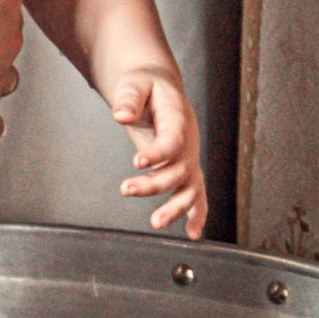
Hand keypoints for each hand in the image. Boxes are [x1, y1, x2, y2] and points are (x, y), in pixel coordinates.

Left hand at [112, 69, 206, 237]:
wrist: (159, 89)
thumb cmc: (146, 87)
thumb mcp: (135, 84)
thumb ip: (129, 98)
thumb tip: (120, 115)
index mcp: (178, 118)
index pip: (173, 139)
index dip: (158, 152)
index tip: (138, 161)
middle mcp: (189, 142)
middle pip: (178, 169)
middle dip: (154, 184)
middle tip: (126, 188)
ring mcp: (189, 158)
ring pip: (189, 188)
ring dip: (175, 207)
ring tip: (156, 223)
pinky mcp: (186, 169)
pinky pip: (197, 195)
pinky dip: (198, 215)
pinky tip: (193, 233)